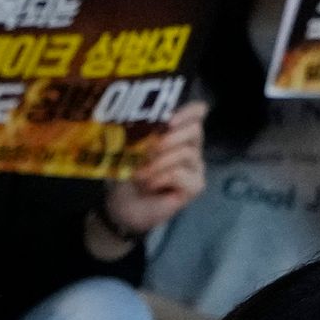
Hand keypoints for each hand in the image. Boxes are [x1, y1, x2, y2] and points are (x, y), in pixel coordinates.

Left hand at [101, 99, 207, 240]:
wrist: (123, 207)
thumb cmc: (127, 175)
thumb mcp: (129, 150)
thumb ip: (140, 134)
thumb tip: (142, 122)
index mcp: (178, 132)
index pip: (197, 112)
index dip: (187, 112)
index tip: (168, 120)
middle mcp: (192, 146)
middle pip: (195, 130)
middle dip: (168, 138)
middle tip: (146, 152)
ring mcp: (196, 166)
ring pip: (186, 153)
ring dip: (158, 163)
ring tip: (140, 174)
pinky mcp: (196, 185)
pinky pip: (181, 173)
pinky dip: (161, 177)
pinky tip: (150, 185)